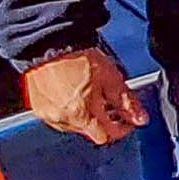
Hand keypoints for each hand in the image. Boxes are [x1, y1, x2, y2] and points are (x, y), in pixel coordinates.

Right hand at [23, 46, 145, 144]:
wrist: (47, 44)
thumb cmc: (76, 57)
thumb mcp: (111, 78)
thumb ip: (126, 102)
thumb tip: (140, 118)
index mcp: (81, 114)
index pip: (107, 135)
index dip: (122, 128)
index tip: (128, 119)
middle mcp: (62, 118)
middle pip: (91, 132)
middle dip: (105, 122)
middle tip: (112, 106)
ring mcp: (47, 114)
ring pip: (74, 127)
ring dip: (86, 118)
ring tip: (92, 98)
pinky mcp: (37, 107)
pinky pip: (57, 118)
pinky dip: (69, 112)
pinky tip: (75, 97)